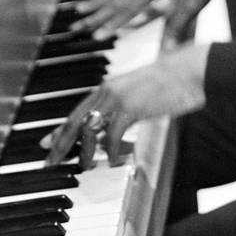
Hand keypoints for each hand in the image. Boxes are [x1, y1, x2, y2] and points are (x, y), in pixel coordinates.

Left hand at [41, 44, 210, 166]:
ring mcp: (118, 98)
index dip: (60, 129)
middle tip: (50, 161)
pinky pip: (113, 135)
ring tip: (85, 165)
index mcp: (107, 87)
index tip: (47, 143)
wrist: (188, 70)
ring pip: (90, 129)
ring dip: (85, 151)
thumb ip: (121, 111)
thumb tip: (110, 133)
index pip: (77, 111)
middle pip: (75, 121)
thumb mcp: (138, 95)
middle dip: (60, 143)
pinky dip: (111, 151)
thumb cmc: (169, 83)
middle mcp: (107, 91)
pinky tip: (114, 160)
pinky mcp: (131, 108)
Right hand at [70, 0, 230, 43]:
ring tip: (77, 13)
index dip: (113, 24)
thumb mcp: (195, 2)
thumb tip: (166, 51)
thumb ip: (178, 25)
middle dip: (95, 16)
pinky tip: (101, 5)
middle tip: (74, 28)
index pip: (129, 9)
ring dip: (96, 7)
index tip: (97, 36)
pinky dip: (110, 0)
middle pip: (115, 2)